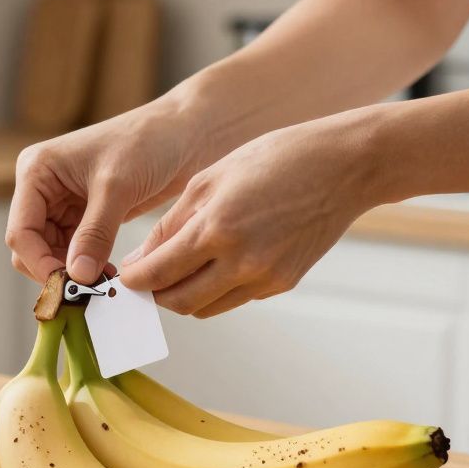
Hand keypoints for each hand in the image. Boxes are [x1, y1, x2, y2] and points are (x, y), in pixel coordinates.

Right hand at [5, 98, 206, 283]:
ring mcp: (62, 202)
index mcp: (36, 170)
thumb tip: (78, 277)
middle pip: (31, 246)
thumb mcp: (117, 189)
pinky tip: (107, 273)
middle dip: (55, 269)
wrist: (185, 132)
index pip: (21, 230)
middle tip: (87, 291)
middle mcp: (42, 187)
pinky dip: (86, 266)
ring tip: (103, 283)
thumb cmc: (148, 142)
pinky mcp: (84, 215)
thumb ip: (94, 234)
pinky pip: (74, 251)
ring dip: (72, 272)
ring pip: (51, 253)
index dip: (39, 262)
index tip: (68, 287)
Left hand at [121, 110, 383, 317]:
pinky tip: (217, 263)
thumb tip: (140, 260)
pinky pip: (235, 299)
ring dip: (184, 296)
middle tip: (146, 279)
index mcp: (216, 228)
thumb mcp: (209, 179)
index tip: (124, 277)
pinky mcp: (283, 285)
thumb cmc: (274, 159)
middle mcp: (241, 261)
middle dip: (155, 295)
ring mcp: (265, 277)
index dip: (134, 281)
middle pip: (178, 302)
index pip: (158, 274)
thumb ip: (171, 224)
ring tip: (178, 271)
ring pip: (205, 308)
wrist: (344, 167)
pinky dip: (216, 289)